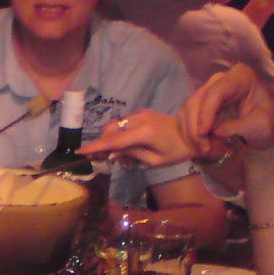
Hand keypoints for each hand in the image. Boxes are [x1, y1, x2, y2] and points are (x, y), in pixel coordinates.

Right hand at [80, 110, 197, 168]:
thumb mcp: (154, 161)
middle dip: (102, 143)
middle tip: (106, 160)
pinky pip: (122, 124)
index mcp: (144, 132)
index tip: (80, 152)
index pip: (114, 140)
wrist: (193, 134)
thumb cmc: (176, 152)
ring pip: (114, 125)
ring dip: (111, 140)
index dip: (96, 146)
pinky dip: (119, 135)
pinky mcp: (141, 113)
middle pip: (109, 129)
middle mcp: (139, 119)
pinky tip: (128, 148)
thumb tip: (114, 151)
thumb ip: (132, 154)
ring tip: (123, 157)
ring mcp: (140, 114)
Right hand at [178, 64, 273, 158]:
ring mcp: (212, 88)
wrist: (271, 128)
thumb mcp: (260, 126)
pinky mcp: (205, 101)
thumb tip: (214, 131)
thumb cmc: (271, 124)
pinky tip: (198, 144)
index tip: (203, 134)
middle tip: (202, 147)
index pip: (216, 92)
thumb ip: (237, 127)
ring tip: (202, 148)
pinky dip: (190, 130)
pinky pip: (189, 114)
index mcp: (241, 77)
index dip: (206, 113)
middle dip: (195, 124)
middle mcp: (223, 78)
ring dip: (190, 129)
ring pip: (189, 107)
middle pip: (198, 98)